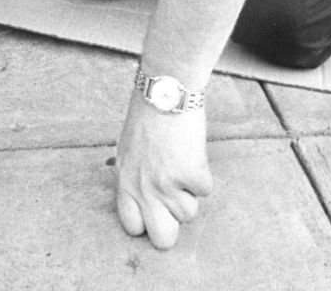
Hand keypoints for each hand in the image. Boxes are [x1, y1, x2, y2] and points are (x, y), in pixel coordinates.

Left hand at [115, 93, 212, 249]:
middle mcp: (143, 188)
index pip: (131, 225)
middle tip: (176, 205)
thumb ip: (133, 175)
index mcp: (124, 180)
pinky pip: (205, 190)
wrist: (165, 90)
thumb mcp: (128, 148)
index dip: (146, 222)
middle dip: (172, 228)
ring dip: (190, 193)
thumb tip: (142, 197)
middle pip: (162, 239)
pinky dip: (203, 173)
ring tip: (182, 163)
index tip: (155, 212)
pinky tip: (192, 151)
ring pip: (189, 214)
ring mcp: (167, 184)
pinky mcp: (191, 174)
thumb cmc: (146, 114)